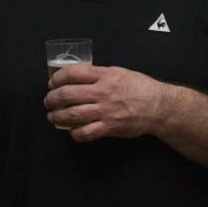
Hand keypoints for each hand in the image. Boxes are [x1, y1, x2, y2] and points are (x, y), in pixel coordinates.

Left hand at [44, 64, 174, 141]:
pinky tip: (72, 132)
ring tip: (53, 117)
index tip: (52, 82)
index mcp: (105, 75)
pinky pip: (86, 132)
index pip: (73, 73)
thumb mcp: (119, 72)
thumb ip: (99, 74)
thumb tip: (78, 77)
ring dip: (58, 116)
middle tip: (49, 101)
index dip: (57, 77)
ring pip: (73, 114)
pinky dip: (75, 133)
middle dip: (53, 98)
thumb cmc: (140, 88)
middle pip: (68, 94)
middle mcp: (103, 92)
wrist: (158, 106)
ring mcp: (106, 110)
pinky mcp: (110, 127)